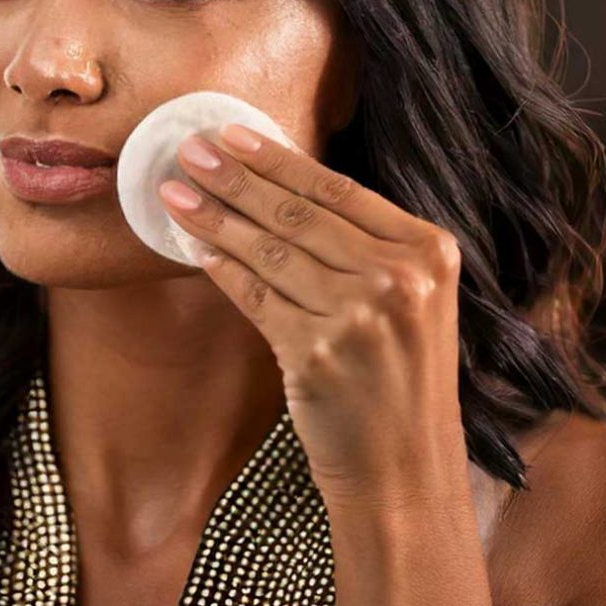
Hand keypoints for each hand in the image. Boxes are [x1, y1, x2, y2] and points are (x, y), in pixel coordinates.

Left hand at [160, 123, 467, 507]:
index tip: (232, 134)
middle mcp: (399, 278)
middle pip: (299, 215)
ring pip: (271, 252)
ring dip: (216, 218)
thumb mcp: (413, 303)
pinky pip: (256, 298)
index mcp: (430, 252)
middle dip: (235, 178)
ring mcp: (359, 317)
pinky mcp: (317, 354)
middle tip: (187, 150)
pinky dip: (222, 270)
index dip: (279, 159)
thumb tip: (282, 191)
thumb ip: (369, 249)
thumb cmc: (400, 383)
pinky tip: (194, 248)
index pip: (339, 190)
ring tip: (175, 193)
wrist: (406, 471)